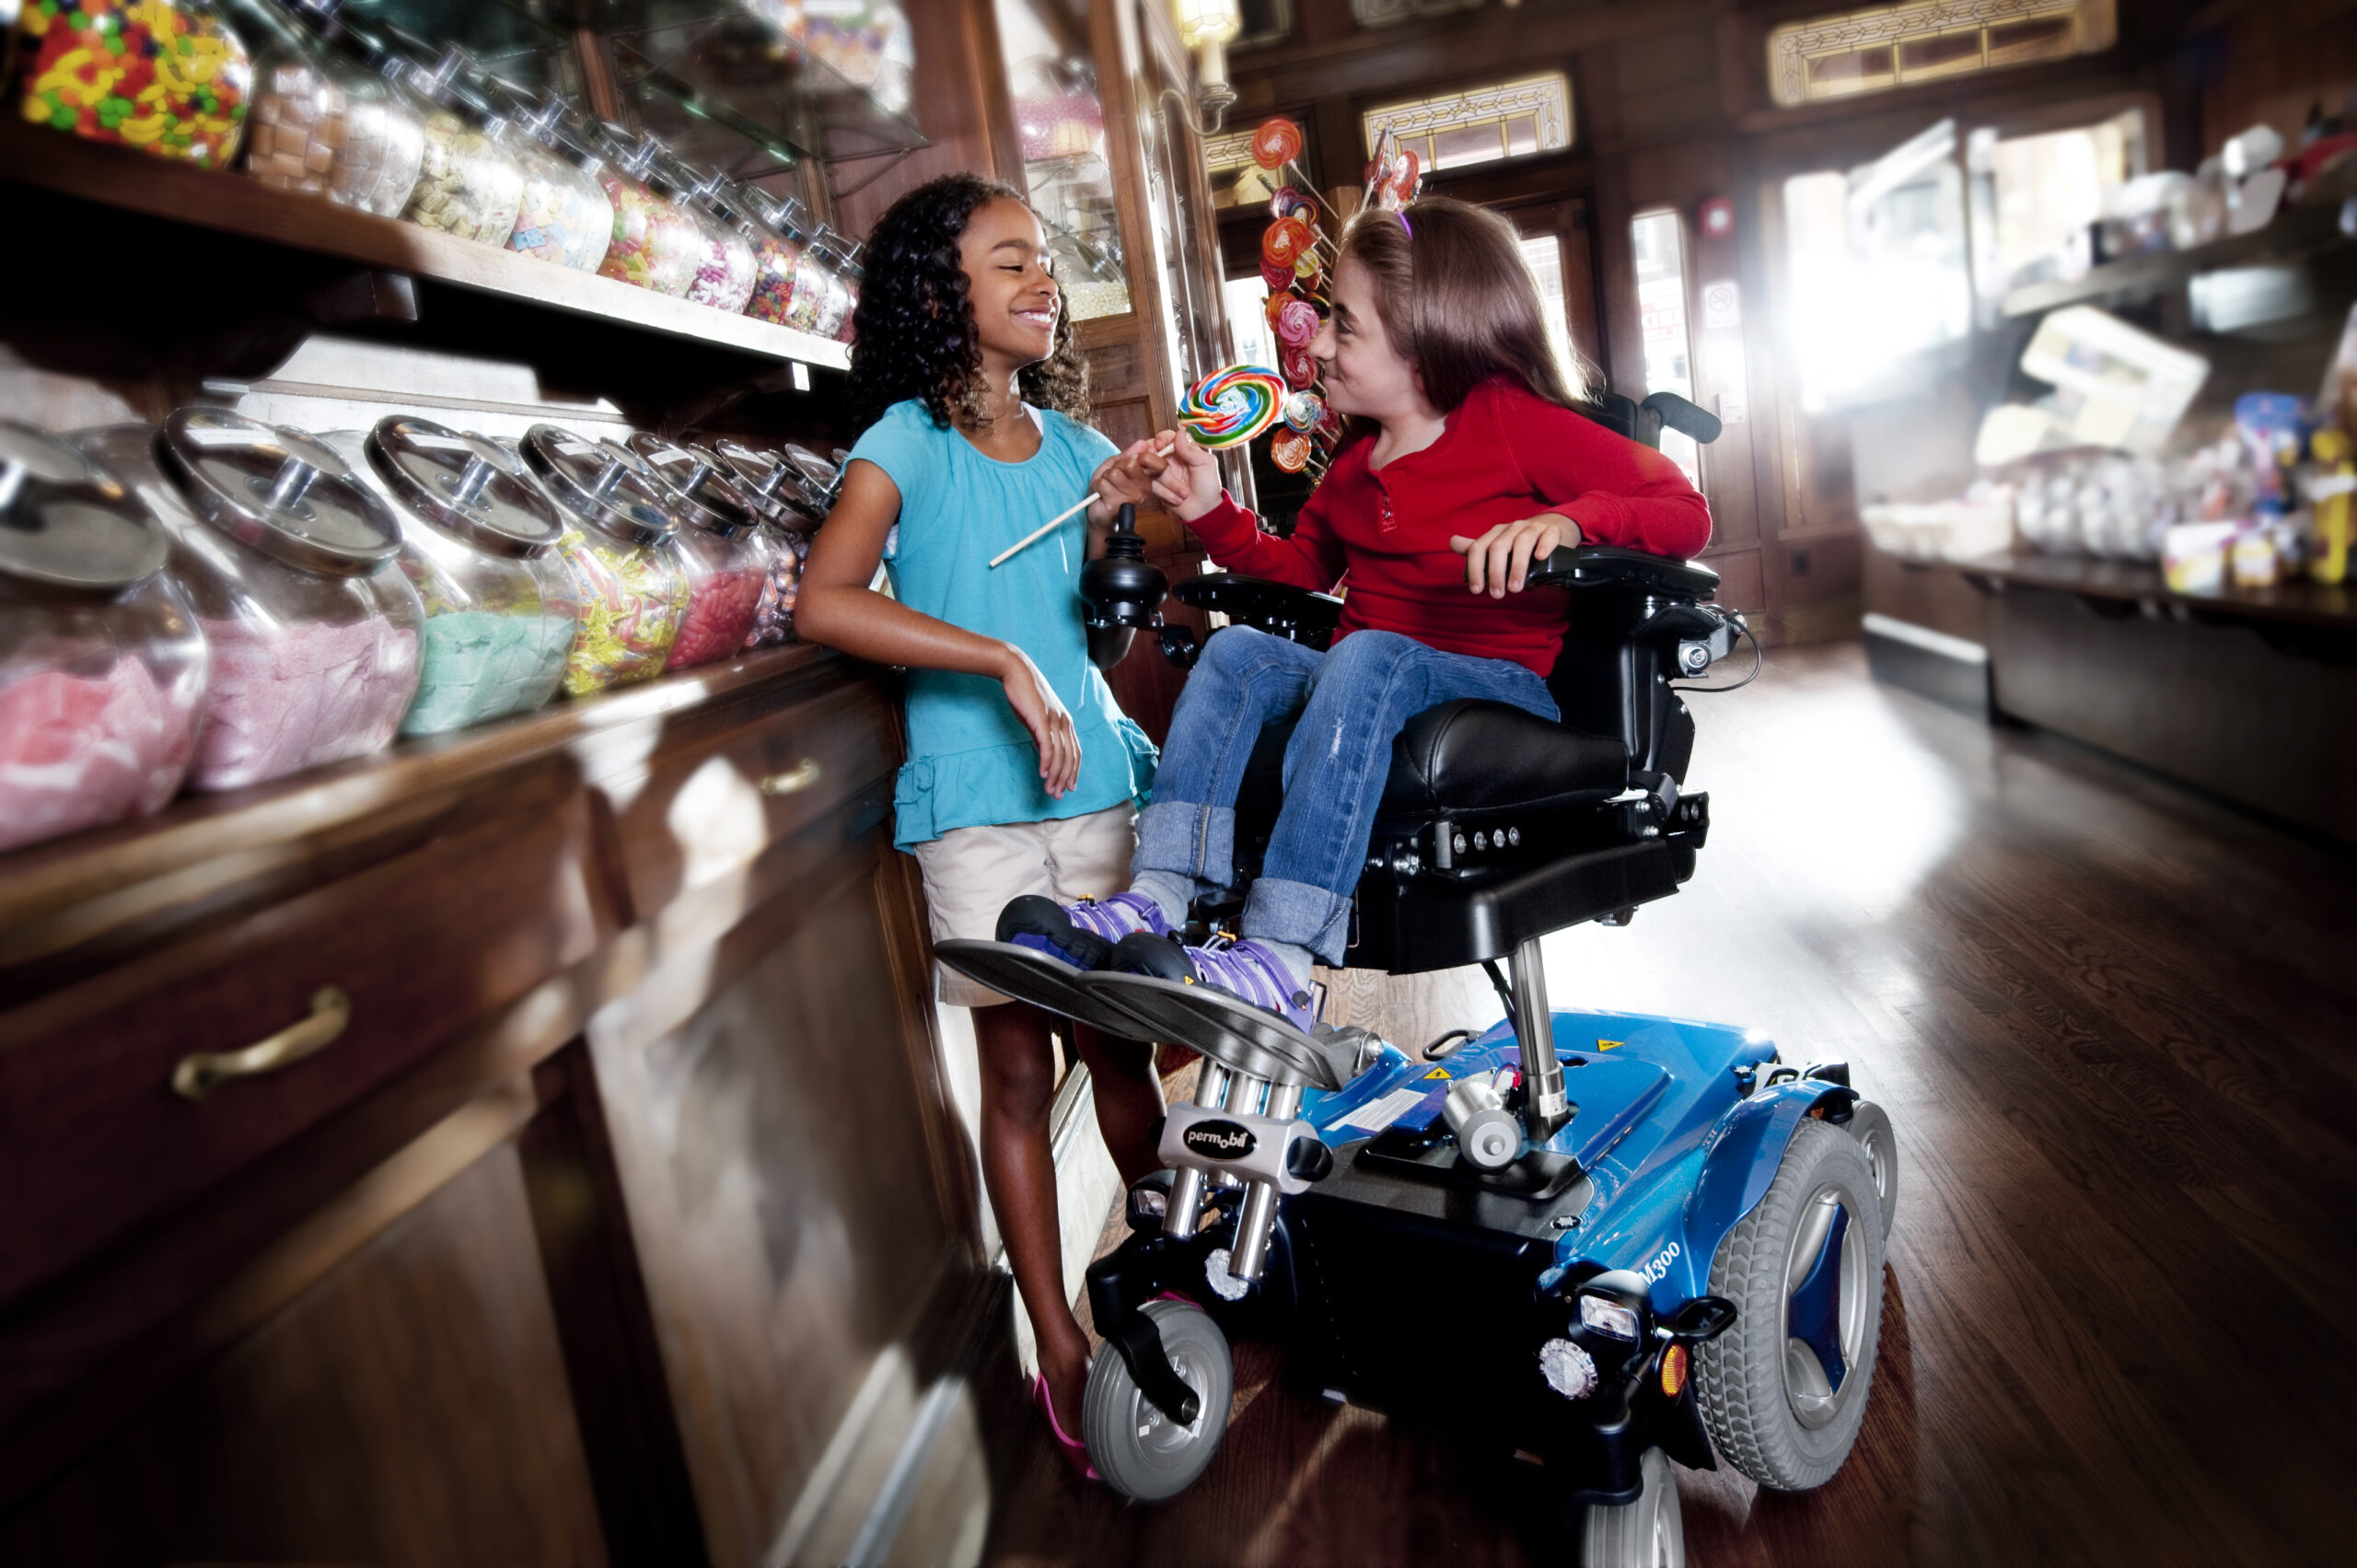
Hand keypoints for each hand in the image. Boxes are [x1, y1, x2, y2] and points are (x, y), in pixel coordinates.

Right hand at [998, 643, 1081, 797]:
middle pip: (1070, 757)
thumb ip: (1043, 736)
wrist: (1015, 671)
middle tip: (1059, 795)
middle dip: (1066, 778)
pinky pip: (1048, 746)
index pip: (1075, 752)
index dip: (1074, 771)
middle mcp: (1064, 721)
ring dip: (1056, 775)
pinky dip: (1046, 762)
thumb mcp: (1036, 718)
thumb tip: (1045, 754)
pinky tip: (1042, 774)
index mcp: (1066, 721)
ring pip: (1060, 755)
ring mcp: (1054, 720)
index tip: (1070, 787)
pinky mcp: (1042, 718)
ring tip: (1051, 790)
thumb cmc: (1024, 694)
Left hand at [1087, 439, 1170, 527]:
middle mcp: (1144, 488)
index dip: (1142, 456)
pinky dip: (1098, 486)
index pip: (1157, 462)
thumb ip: (1128, 454)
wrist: (1097, 509)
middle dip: (1116, 467)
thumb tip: (1142, 443)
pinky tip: (1102, 493)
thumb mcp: (1117, 465)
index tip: (1130, 461)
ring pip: (1114, 474)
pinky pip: (1104, 484)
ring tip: (1107, 486)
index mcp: (1147, 478)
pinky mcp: (1118, 504)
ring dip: (1105, 478)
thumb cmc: (1108, 487)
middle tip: (1113, 477)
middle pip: (1130, 464)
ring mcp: (1132, 498)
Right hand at [1149, 428, 1221, 522]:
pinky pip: (1151, 484)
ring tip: (1183, 492)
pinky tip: (1177, 498)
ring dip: (1168, 482)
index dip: (1161, 439)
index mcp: (1182, 450)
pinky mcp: (1156, 485)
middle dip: (1153, 457)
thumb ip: (1190, 450)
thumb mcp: (1204, 464)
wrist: (1204, 510)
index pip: (1167, 437)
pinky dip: (1164, 492)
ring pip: (1151, 469)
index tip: (1160, 445)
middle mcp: (1169, 458)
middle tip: (1160, 467)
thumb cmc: (1208, 486)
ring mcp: (1161, 472)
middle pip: (1152, 449)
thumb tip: (1180, 432)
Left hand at [1450, 514, 1580, 596]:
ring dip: (1517, 567)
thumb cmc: (1521, 542)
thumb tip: (1452, 542)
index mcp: (1496, 533)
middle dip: (1496, 572)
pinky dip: (1544, 546)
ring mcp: (1533, 528)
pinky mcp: (1552, 531)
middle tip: (1497, 595)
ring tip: (1515, 588)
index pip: (1478, 548)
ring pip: (1522, 543)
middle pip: (1498, 547)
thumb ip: (1477, 548)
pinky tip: (1540, 557)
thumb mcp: (1498, 545)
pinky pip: (1548, 536)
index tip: (1477, 590)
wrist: (1554, 526)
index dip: (1475, 569)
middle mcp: (1512, 528)